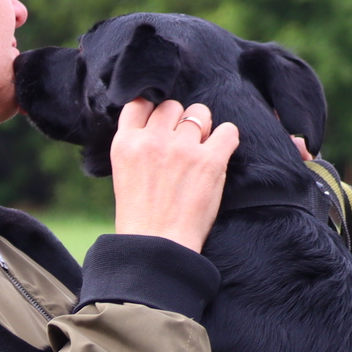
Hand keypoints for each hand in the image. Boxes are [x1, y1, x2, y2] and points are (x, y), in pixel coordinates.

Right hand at [109, 99, 237, 251]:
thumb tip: (160, 124)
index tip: (161, 127)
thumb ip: (138, 146)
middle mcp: (153, 140)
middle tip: (182, 146)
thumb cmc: (141, 218)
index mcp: (126, 143)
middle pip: (172, 106)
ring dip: (202, 128)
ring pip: (200, 113)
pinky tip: (220, 153)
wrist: (159, 248)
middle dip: (178, 121)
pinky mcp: (210, 161)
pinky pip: (228, 131)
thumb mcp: (124, 174)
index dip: (153, 112)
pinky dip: (227, 139)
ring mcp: (182, 148)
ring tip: (200, 151)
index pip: (140, 103)